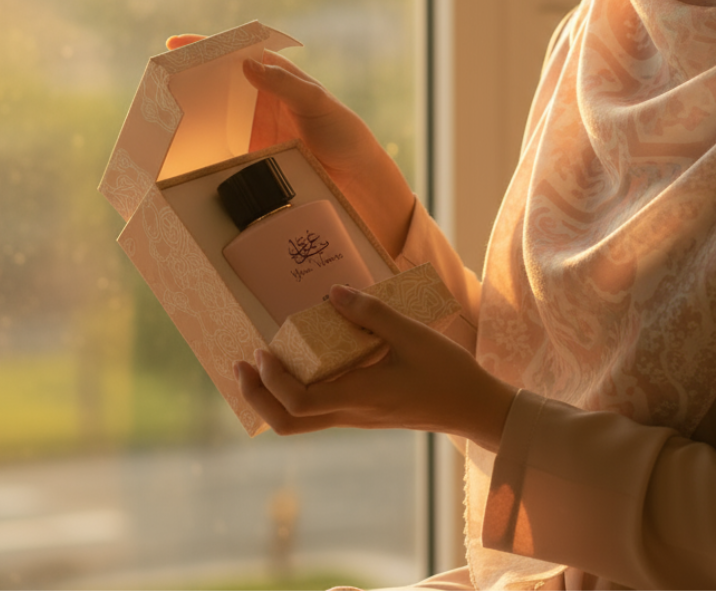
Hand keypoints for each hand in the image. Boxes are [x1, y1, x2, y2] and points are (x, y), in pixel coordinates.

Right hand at [166, 34, 414, 256]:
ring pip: (214, 116)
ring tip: (157, 113)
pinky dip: (199, 148)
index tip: (175, 42)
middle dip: (189, 80)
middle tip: (156, 81)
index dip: (207, 46)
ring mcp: (252, 130)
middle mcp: (260, 101)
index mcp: (277, 78)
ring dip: (189, 114)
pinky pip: (220, 149)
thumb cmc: (345, 134)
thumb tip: (247, 64)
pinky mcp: (250, 159)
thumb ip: (285, 84)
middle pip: (218, 84)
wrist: (358, 182)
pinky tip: (178, 151)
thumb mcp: (319, 104)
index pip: (238, 54)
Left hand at [235, 286, 516, 451]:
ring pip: (301, 421)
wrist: (472, 407)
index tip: (263, 350)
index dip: (272, 381)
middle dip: (258, 396)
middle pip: (288, 423)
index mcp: (360, 397)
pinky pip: (319, 410)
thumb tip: (334, 293)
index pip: (299, 402)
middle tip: (244, 364)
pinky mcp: (365, 411)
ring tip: (264, 364)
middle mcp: (351, 413)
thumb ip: (373, 314)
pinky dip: (298, 392)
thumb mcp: (413, 334)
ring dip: (274, 396)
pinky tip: (304, 364)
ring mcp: (357, 416)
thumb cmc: (446, 371)